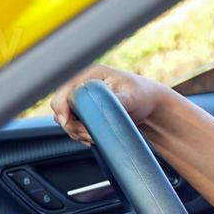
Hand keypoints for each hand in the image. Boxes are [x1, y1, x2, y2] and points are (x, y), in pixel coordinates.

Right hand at [50, 64, 169, 145]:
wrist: (151, 106)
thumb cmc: (144, 96)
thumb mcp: (132, 97)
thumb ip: (116, 101)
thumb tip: (100, 106)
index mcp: (91, 74)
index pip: (64, 89)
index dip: (62, 106)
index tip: (68, 122)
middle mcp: (84, 84)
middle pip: (61, 105)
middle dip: (70, 123)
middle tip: (86, 135)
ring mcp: (83, 98)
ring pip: (65, 117)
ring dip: (74, 131)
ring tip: (91, 138)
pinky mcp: (86, 110)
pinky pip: (73, 124)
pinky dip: (78, 133)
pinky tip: (90, 138)